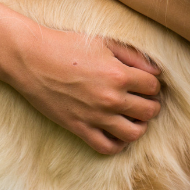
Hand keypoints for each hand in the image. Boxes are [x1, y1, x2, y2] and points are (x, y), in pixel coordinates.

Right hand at [5, 23, 161, 154]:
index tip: (145, 82)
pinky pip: (107, 147)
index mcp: (118, 74)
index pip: (153, 86)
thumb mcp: (104, 42)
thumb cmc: (67, 45)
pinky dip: (118, 144)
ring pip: (134, 133)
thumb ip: (134, 55)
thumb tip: (157, 71)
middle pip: (149, 111)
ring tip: (133, 117)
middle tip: (143, 99)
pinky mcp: (79, 128)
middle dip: (151, 104)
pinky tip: (117, 132)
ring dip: (139, 126)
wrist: (32, 59)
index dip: (152, 84)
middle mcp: (110, 98)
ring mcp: (95, 116)